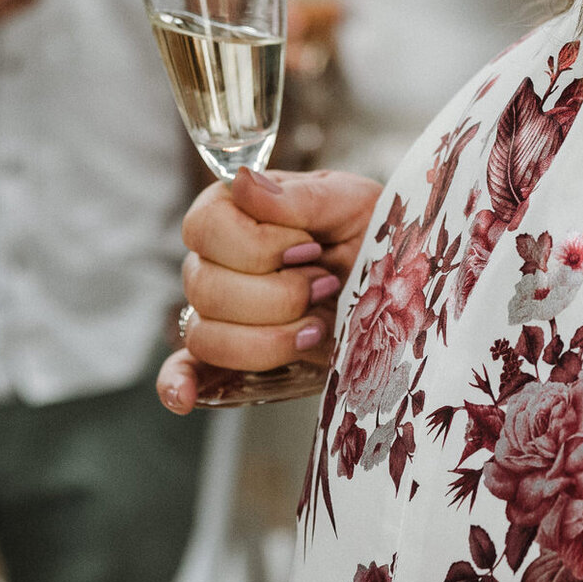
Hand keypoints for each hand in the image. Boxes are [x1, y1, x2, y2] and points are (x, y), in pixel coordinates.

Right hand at [156, 167, 382, 412]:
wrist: (402, 282)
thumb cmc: (373, 231)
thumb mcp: (352, 204)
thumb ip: (301, 197)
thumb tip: (243, 183)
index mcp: (233, 212)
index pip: (205, 229)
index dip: (260, 246)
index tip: (311, 248)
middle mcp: (214, 260)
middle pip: (205, 289)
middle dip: (280, 295)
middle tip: (326, 285)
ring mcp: (217, 310)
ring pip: (207, 337)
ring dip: (271, 337)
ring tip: (317, 325)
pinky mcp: (233, 352)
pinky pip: (188, 370)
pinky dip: (180, 384)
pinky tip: (186, 398)